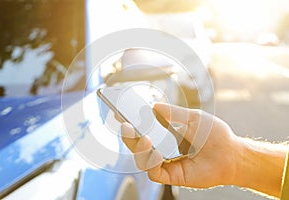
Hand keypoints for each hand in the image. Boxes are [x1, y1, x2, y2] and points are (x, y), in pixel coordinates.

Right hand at [121, 102, 241, 187]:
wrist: (230, 154)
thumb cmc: (214, 135)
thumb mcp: (194, 118)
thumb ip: (174, 113)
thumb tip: (154, 106)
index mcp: (165, 134)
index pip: (143, 129)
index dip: (130, 123)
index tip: (120, 113)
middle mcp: (163, 148)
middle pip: (137, 145)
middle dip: (128, 136)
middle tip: (125, 125)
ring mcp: (166, 162)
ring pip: (142, 159)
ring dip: (139, 149)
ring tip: (145, 139)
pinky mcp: (171, 175)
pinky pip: (154, 172)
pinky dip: (151, 162)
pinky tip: (156, 153)